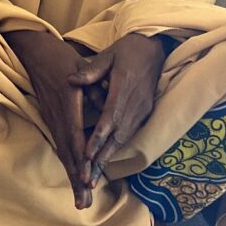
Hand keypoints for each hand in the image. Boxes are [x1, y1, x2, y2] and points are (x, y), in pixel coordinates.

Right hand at [4, 30, 93, 208]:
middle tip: (83, 203)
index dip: (81, 158)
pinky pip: (60, 146)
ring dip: (71, 177)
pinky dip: (67, 164)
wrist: (34, 52)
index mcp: (67, 103)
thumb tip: (104, 105)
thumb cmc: (61, 57)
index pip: (75, 136)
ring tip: (80, 201)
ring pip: (63, 152)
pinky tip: (73, 178)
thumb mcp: (81, 66)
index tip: (86, 178)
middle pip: (67, 153)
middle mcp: (58, 116)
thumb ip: (93, 86)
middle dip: (76, 179)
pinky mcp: (51, 120)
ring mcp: (52, 119)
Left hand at [68, 33, 168, 186]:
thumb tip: (71, 80)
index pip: (110, 117)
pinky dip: (117, 147)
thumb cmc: (127, 49)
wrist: (155, 46)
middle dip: (102, 157)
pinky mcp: (146, 111)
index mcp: (125, 87)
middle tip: (88, 178)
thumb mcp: (109, 54)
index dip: (99, 137)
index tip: (88, 154)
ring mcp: (143, 108)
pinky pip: (130, 133)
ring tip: (95, 175)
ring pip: (125, 137)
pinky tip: (106, 159)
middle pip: (118, 135)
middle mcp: (136, 102)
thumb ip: (91, 70)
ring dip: (109, 157)